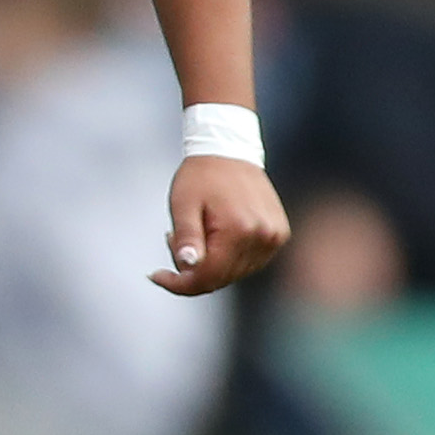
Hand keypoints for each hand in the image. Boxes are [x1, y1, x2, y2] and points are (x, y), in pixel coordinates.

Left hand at [150, 155, 287, 296]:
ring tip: (197, 232)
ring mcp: (274, 237)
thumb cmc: (201, 176)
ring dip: (210, 263)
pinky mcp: (278, 234)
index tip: (156, 275)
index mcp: (239, 229)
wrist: (229, 150)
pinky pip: (248, 262)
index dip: (179, 284)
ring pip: (234, 273)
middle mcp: (263, 237)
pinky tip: (215, 234)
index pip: (207, 278)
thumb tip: (188, 267)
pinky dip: (228, 257)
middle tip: (174, 239)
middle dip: (192, 269)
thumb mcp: (183, 204)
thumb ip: (186, 238)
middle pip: (220, 278)